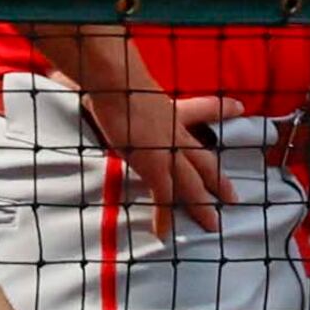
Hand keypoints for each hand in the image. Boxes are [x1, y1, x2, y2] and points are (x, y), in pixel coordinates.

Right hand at [81, 78, 241, 234]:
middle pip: (204, 160)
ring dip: (202, 206)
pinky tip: (164, 235)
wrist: (117, 81)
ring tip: (212, 225)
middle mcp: (175, 132)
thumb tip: (70, 74)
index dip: (222, 109)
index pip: (201, 109)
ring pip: (192, 184)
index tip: (239, 108)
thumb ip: (114, 88)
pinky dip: (164, 217)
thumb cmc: (115, 77)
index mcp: (170, 111)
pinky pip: (163, 197)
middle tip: (234, 197)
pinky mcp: (154, 164)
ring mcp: (168, 150)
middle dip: (219, 180)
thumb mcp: (125, 83)